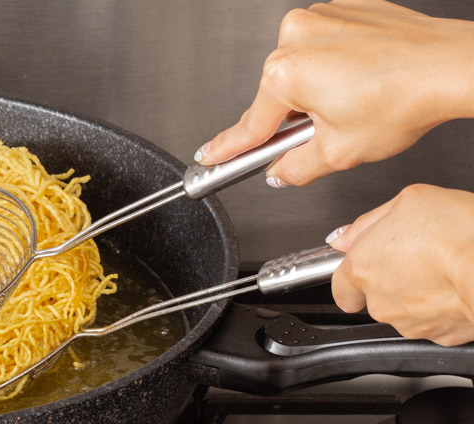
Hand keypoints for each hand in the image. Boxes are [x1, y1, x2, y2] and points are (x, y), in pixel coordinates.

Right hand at [196, 0, 473, 186]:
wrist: (453, 67)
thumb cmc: (404, 99)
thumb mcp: (339, 152)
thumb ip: (295, 167)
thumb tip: (280, 172)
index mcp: (286, 72)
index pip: (250, 124)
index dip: (228, 149)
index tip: (209, 156)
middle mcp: (296, 36)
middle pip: (278, 94)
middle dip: (296, 117)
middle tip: (329, 132)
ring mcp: (321, 16)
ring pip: (303, 68)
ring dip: (319, 89)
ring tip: (357, 102)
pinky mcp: (346, 8)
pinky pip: (328, 44)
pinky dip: (340, 64)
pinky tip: (366, 79)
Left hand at [328, 184, 473, 345]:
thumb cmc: (459, 231)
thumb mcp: (409, 201)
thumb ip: (368, 222)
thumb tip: (346, 236)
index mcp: (363, 269)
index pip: (339, 285)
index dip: (353, 275)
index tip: (366, 267)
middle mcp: (380, 302)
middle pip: (374, 296)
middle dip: (391, 279)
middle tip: (419, 255)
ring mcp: (409, 323)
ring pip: (404, 311)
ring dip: (417, 294)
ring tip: (443, 268)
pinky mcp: (438, 337)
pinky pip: (434, 322)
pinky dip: (442, 308)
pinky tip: (456, 285)